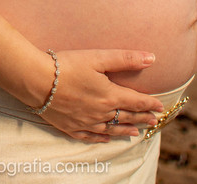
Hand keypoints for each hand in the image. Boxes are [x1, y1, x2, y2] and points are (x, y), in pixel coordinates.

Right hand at [34, 49, 164, 141]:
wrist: (36, 81)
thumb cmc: (67, 65)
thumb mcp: (98, 57)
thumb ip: (125, 59)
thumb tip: (152, 58)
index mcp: (109, 95)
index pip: (136, 102)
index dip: (149, 104)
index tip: (160, 107)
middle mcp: (100, 112)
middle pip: (126, 117)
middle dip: (142, 119)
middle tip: (153, 121)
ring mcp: (85, 122)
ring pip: (111, 129)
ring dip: (125, 130)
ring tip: (136, 133)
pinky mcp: (71, 127)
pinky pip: (90, 136)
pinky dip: (101, 138)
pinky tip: (106, 138)